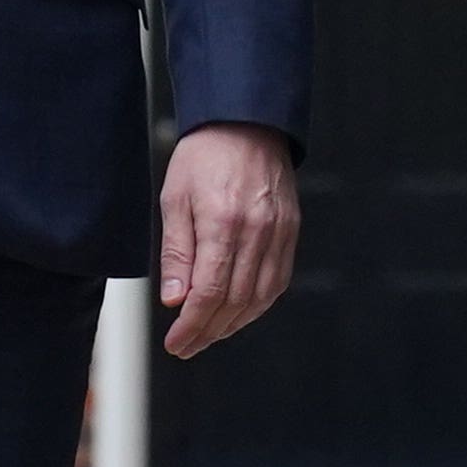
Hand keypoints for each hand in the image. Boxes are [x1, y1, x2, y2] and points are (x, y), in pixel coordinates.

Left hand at [157, 122, 298, 358]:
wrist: (247, 120)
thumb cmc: (206, 154)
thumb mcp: (176, 198)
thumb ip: (177, 252)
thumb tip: (176, 300)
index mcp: (223, 221)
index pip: (210, 292)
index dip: (192, 325)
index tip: (176, 342)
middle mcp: (257, 229)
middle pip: (236, 301)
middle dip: (209, 331)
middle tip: (187, 346)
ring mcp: (279, 230)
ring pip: (260, 297)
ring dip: (234, 324)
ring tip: (209, 333)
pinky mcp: (291, 229)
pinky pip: (278, 279)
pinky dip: (258, 304)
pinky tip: (239, 311)